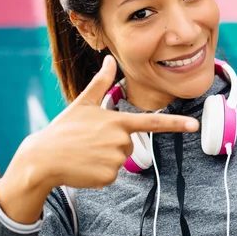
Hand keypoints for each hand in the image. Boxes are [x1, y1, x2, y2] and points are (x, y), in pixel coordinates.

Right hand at [12, 55, 198, 190]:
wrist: (42, 158)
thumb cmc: (64, 129)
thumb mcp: (83, 103)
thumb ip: (101, 82)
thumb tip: (109, 59)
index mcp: (117, 121)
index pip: (153, 123)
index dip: (176, 124)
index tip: (195, 126)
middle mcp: (120, 139)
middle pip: (129, 145)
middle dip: (112, 145)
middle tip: (89, 143)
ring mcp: (114, 159)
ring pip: (120, 161)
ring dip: (104, 160)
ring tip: (84, 154)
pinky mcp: (107, 176)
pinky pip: (111, 176)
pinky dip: (99, 174)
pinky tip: (84, 167)